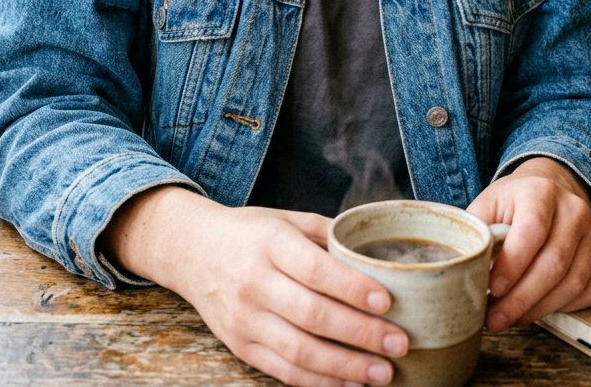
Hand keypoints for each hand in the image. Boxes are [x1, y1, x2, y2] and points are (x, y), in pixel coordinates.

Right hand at [102, 187, 407, 385]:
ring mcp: (244, 319)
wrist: (192, 250)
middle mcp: (254, 282)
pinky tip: (350, 383)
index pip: (313, 269)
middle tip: (399, 343)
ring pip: (299, 351)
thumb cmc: (250, 232)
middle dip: (360, 333)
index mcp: (270, 243)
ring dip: (346, 367)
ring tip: (383, 373)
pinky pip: (283, 371)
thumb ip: (327, 234)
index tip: (387, 301)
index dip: (351, 287)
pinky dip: (319, 382)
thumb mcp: (285, 219)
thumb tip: (376, 255)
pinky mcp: (240, 346)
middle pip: (311, 315)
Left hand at [465, 157, 590, 332]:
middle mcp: (574, 210)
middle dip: (521, 299)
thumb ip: (478, 232)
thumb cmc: (514, 202)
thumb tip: (464, 267)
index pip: (532, 231)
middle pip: (554, 263)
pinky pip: (590, 291)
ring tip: (511, 319)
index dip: (512, 265)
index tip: (491, 289)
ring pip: (572, 282)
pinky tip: (539, 310)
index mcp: (541, 191)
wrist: (550, 188)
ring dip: (539, 309)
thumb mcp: (489, 204)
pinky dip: (564, 307)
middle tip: (495, 319)